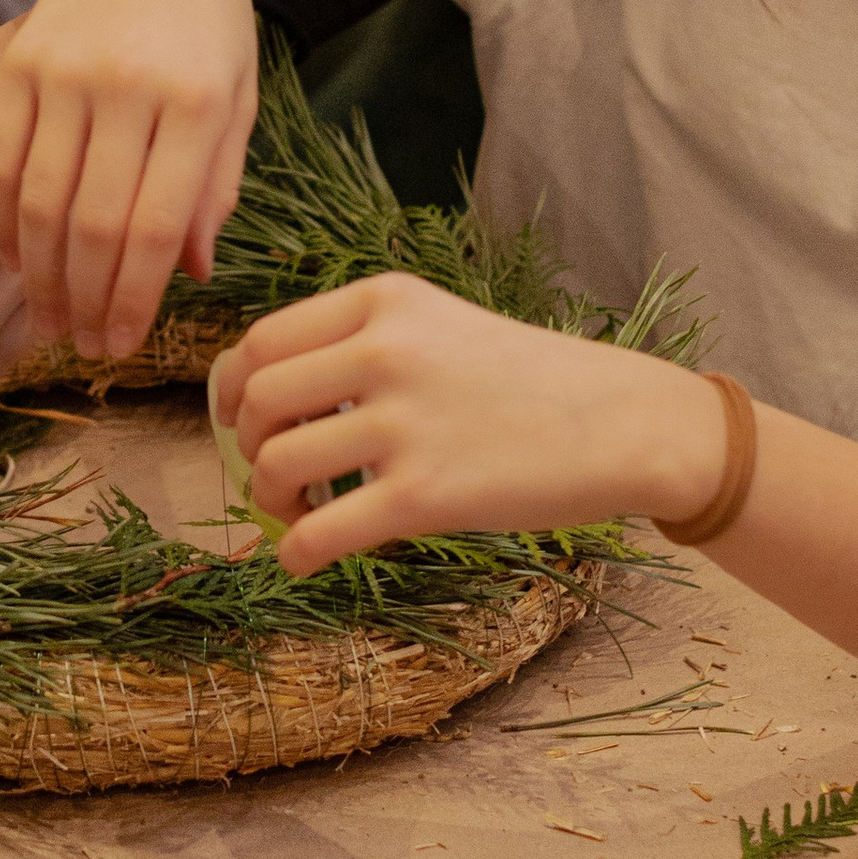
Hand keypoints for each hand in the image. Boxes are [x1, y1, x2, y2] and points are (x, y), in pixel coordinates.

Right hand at [0, 0, 257, 359]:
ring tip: (50, 318)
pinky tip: (16, 257)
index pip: (155, 226)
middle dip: (84, 301)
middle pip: (91, 224)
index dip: (132, 300)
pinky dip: (4, 220)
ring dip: (40, 275)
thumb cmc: (208, 20)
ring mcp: (64, 73)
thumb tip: (190, 275)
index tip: (120, 345)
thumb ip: (214, 187)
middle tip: (84, 346)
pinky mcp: (18, 65)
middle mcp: (128, 86)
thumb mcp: (239, 98)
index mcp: (198, 101)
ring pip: (39, 202)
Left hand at [220, 274, 726, 577]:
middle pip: (260, 399)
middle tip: (271, 472)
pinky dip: (294, 552)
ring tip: (296, 510)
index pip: (266, 338)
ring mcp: (405, 421)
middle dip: (247, 445)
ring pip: (277, 463)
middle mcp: (387, 349)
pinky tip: (302, 558)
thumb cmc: (532, 379)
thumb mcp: (442, 326)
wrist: (624, 422)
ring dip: (268, 498)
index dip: (233, 387)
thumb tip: (274, 397)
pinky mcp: (426, 494)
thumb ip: (364, 344)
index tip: (237, 418)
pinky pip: (320, 531)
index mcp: (386, 300)